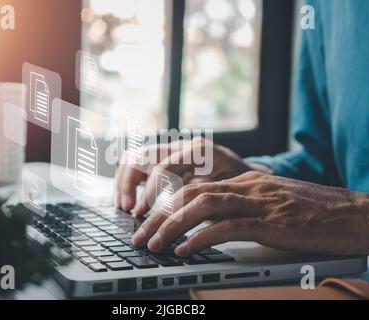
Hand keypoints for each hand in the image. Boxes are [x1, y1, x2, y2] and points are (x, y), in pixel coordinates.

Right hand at [114, 138, 266, 215]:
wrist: (246, 176)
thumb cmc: (237, 187)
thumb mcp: (223, 194)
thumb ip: (197, 200)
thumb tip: (172, 218)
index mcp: (198, 151)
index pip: (164, 166)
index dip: (150, 191)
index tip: (143, 212)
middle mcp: (181, 146)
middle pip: (142, 155)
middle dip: (130, 183)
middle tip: (128, 209)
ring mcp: (171, 151)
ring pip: (136, 156)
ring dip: (125, 181)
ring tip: (123, 206)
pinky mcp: (165, 159)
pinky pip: (139, 164)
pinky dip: (129, 182)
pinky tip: (127, 201)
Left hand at [131, 171, 368, 255]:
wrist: (357, 213)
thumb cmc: (317, 213)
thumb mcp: (274, 204)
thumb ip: (246, 208)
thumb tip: (213, 226)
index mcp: (246, 181)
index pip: (195, 186)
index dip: (167, 202)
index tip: (149, 220)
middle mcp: (247, 186)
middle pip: (190, 193)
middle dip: (159, 214)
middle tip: (140, 235)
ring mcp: (259, 201)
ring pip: (202, 206)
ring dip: (171, 225)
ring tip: (154, 244)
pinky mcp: (271, 221)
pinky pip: (227, 227)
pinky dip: (200, 238)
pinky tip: (184, 250)